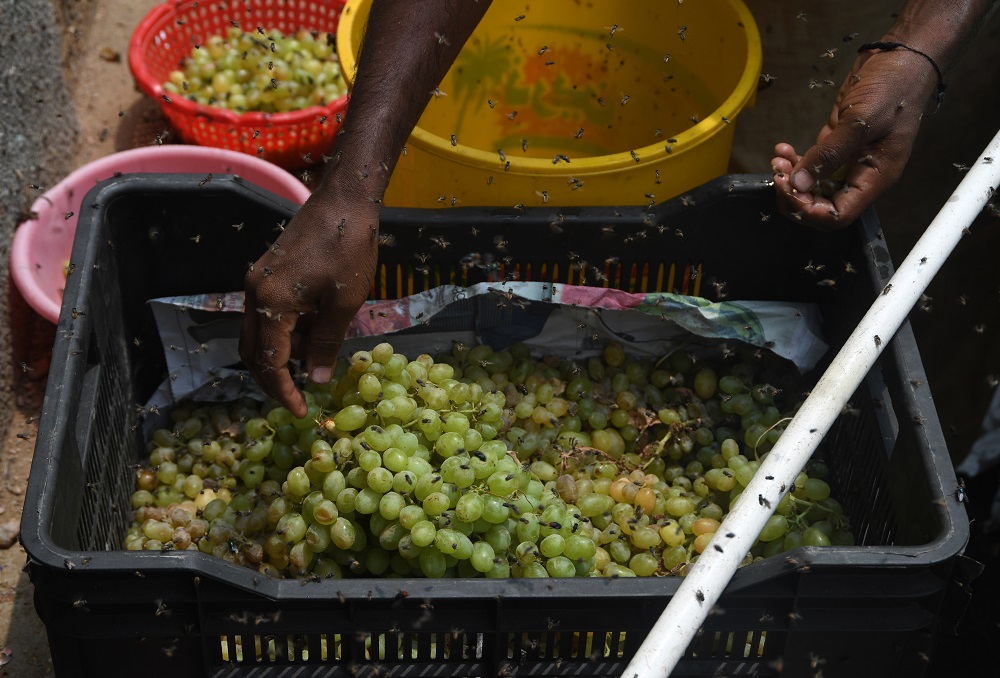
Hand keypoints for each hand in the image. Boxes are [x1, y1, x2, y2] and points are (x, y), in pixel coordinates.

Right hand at [240, 186, 378, 417]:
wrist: (343, 200)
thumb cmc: (348, 248)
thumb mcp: (344, 303)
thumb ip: (326, 343)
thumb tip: (315, 380)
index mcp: (270, 303)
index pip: (269, 362)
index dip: (282, 392)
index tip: (301, 411)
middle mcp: (254, 294)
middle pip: (253, 352)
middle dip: (272, 380)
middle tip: (298, 399)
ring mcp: (257, 282)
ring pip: (257, 334)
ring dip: (278, 358)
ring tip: (308, 372)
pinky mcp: (267, 275)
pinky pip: (266, 316)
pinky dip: (282, 335)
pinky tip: (309, 340)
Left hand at [772, 47, 938, 228]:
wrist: (901, 57)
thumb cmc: (894, 87)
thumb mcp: (862, 120)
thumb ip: (830, 154)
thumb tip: (800, 184)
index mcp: (874, 178)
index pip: (838, 215)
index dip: (809, 210)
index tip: (789, 188)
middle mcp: (861, 176)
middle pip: (821, 207)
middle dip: (794, 195)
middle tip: (778, 172)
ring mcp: (848, 162)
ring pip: (812, 188)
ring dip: (790, 178)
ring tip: (778, 157)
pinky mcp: (836, 148)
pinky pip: (811, 167)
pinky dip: (794, 162)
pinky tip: (783, 148)